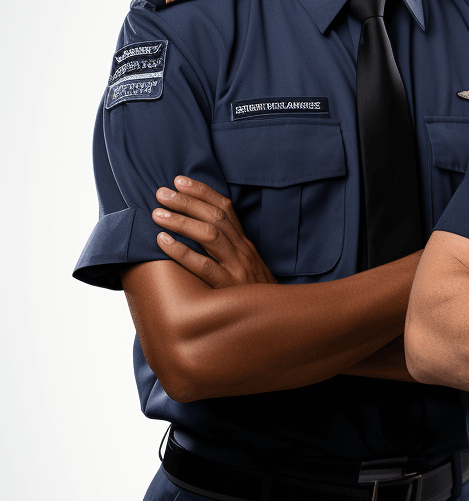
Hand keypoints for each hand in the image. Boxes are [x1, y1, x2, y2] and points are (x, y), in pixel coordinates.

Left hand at [153, 176, 276, 286]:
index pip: (226, 208)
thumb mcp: (246, 266)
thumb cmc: (254, 294)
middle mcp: (242, 250)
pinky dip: (182, 252)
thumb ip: (228, 250)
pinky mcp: (229, 288)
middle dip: (187, 201)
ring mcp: (237, 268)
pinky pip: (204, 266)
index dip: (203, 192)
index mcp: (245, 243)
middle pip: (216, 217)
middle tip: (160, 192)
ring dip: (182, 221)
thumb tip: (198, 233)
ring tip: (157, 214)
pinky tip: (162, 242)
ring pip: (210, 236)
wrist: (278, 320)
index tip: (180, 180)